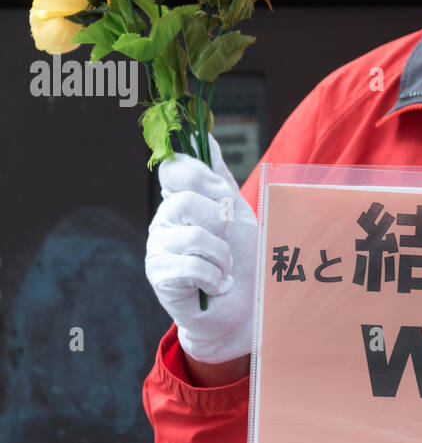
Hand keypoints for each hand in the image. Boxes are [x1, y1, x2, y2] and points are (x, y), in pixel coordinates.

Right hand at [144, 132, 257, 364]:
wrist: (243, 309)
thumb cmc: (242, 260)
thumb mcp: (238, 212)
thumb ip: (219, 176)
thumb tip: (203, 134)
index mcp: (180, 199)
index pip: (177, 169)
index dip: (206, 182)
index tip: (224, 200)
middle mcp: (163, 219)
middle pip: (186, 201)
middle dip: (220, 225)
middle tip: (226, 242)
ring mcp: (157, 247)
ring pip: (194, 237)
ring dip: (222, 258)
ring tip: (224, 270)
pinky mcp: (159, 275)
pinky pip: (192, 266)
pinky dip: (215, 278)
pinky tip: (215, 286)